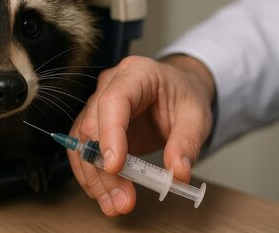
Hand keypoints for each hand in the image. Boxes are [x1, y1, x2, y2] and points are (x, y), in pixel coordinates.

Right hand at [67, 54, 214, 215]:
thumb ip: (187, 143)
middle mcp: (110, 86)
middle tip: (122, 200)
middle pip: (92, 126)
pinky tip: (103, 193)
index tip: (115, 166)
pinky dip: (90, 174)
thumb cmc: (184, 96)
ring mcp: (98, 104)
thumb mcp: (197, 116)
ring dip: (94, 177)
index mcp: (135, 74)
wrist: (177, 90)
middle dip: (103, 168)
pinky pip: (83, 149)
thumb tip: (177, 173)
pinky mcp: (96, 124)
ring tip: (114, 204)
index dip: (110, 134)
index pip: (113, 101)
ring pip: (82, 142)